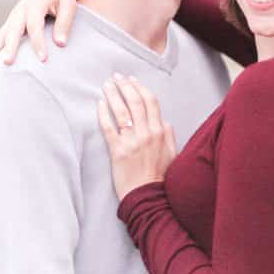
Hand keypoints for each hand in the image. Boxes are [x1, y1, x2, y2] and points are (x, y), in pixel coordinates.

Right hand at [0, 0, 75, 65]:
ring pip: (2, 34)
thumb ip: (64, 23)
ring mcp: (14, 15)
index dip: (38, 43)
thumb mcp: (68, 4)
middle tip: (8, 62)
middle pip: (13, 30)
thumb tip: (60, 44)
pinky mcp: (12, 20)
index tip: (42, 59)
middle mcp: (20, 10)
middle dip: (10, 47)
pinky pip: (1, 35)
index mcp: (35, 5)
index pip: (34, 26)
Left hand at [97, 74, 176, 199]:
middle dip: (125, 86)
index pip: (151, 102)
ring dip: (113, 95)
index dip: (141, 88)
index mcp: (160, 131)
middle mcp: (146, 133)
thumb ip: (169, 135)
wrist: (147, 195)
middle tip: (116, 77)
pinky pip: (109, 128)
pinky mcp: (117, 151)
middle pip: (135, 102)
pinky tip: (100, 104)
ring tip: (106, 85)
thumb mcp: (172, 153)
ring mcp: (131, 142)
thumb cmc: (160, 176)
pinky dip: (104, 114)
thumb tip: (163, 120)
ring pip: (121, 112)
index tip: (132, 80)